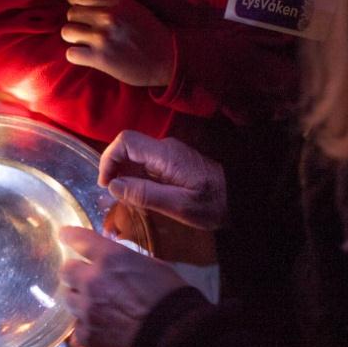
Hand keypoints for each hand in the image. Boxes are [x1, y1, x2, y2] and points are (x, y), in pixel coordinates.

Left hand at [58, 227, 186, 346]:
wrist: (173, 334)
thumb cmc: (170, 295)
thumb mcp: (152, 265)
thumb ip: (126, 260)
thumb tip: (116, 261)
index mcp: (110, 258)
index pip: (79, 239)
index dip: (70, 236)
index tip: (65, 235)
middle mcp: (92, 281)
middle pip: (66, 271)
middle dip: (74, 272)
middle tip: (84, 277)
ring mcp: (87, 309)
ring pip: (68, 299)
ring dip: (79, 298)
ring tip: (94, 304)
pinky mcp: (87, 335)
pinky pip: (78, 327)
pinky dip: (87, 325)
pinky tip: (100, 327)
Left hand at [61, 0, 175, 86]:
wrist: (169, 59)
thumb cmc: (152, 34)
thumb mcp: (135, 7)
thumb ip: (111, 2)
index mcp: (117, 0)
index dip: (76, 2)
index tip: (82, 10)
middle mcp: (108, 16)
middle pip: (71, 13)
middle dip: (78, 22)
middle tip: (90, 31)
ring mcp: (103, 37)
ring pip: (67, 32)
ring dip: (75, 39)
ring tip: (88, 43)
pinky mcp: (100, 58)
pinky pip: (71, 53)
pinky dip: (77, 56)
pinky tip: (89, 56)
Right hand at [100, 130, 226, 228]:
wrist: (241, 198)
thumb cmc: (214, 204)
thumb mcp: (180, 205)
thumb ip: (145, 194)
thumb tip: (113, 185)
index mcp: (165, 155)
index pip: (125, 141)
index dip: (108, 159)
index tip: (106, 184)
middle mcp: (165, 148)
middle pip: (127, 147)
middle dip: (114, 168)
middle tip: (114, 195)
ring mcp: (169, 154)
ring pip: (135, 156)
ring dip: (124, 174)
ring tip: (126, 198)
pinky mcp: (173, 162)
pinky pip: (146, 163)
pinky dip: (136, 177)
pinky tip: (140, 195)